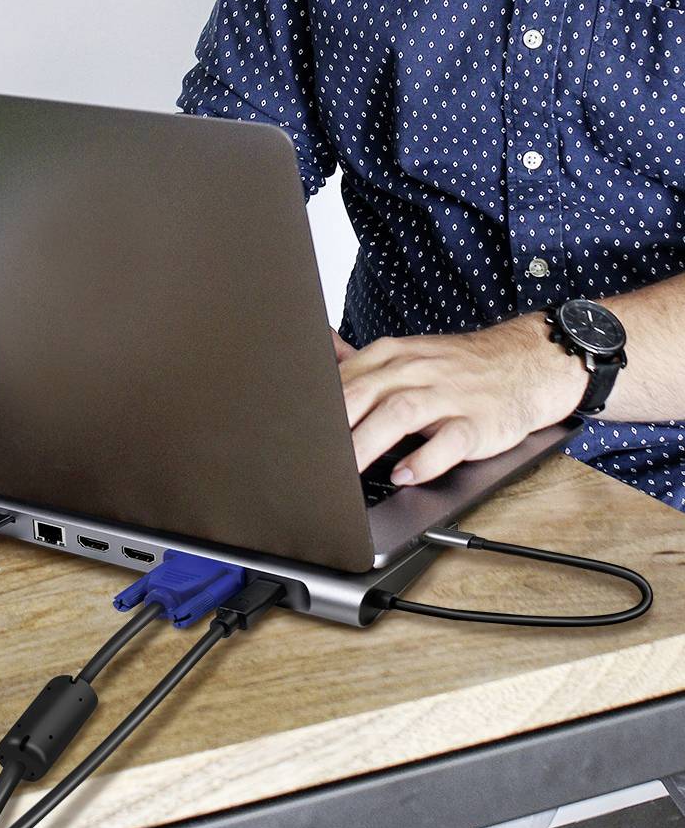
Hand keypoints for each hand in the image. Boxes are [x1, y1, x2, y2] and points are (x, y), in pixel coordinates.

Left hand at [332, 317, 587, 484]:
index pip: (345, 381)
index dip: (317, 410)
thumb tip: (320, 351)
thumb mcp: (409, 354)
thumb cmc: (462, 367)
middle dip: (335, 427)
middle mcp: (418, 372)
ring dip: (369, 443)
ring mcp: (449, 396)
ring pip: (400, 414)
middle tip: (311, 459)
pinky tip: (404, 476)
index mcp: (394, 357)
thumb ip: (362, 361)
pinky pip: (449, 441)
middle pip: (366, 394)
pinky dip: (425, 459)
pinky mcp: (478, 422)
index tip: (295, 437)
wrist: (532, 361)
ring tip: (346, 472)